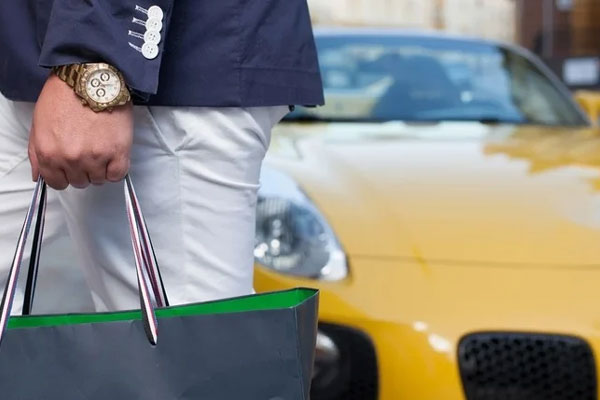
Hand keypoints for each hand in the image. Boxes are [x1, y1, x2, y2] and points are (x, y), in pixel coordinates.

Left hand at [29, 74, 133, 189]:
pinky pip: (117, 175)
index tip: (71, 167)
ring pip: (99, 180)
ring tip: (101, 148)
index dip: (64, 174)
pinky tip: (113, 154)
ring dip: (100, 168)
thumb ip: (37, 154)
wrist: (90, 78)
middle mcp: (71, 159)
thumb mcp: (39, 125)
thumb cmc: (64, 96)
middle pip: (79, 182)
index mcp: (49, 154)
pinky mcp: (117, 153)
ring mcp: (95, 157)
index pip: (57, 183)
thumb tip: (39, 175)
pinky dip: (116, 168)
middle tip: (87, 151)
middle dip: (83, 169)